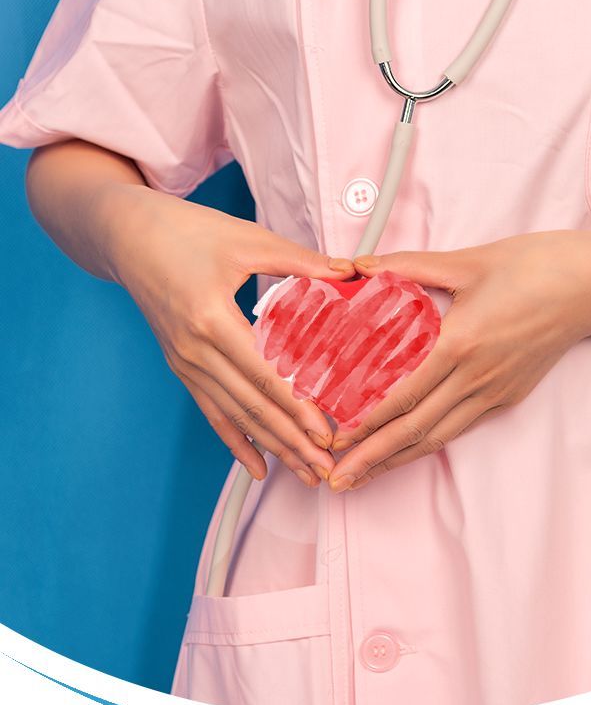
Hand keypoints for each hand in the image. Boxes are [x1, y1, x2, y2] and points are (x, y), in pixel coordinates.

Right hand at [101, 184, 355, 486]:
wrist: (126, 235)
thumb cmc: (185, 231)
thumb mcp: (247, 239)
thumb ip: (301, 261)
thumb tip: (350, 273)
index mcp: (212, 318)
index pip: (264, 376)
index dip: (297, 410)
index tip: (327, 434)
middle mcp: (195, 350)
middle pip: (252, 408)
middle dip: (292, 442)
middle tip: (326, 468)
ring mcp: (185, 363)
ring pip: (235, 417)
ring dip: (272, 448)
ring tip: (305, 472)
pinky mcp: (181, 367)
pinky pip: (211, 412)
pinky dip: (236, 442)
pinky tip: (257, 467)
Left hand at [326, 230, 590, 490]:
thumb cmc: (534, 266)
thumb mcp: (468, 261)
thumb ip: (408, 265)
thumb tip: (359, 265)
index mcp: (461, 343)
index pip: (403, 395)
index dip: (367, 423)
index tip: (336, 440)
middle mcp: (477, 377)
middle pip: (416, 430)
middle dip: (373, 459)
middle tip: (338, 481)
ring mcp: (495, 392)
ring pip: (438, 437)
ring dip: (397, 461)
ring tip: (364, 477)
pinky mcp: (508, 396)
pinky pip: (461, 427)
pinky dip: (428, 442)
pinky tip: (407, 450)